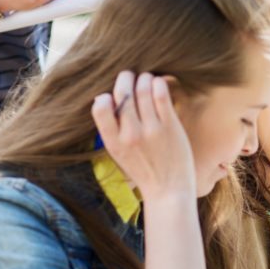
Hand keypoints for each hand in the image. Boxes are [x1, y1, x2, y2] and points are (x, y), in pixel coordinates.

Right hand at [92, 72, 196, 200]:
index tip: (114, 95)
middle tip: (130, 76)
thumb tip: (103, 98)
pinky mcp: (170, 126)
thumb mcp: (118, 154)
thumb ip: (111, 130)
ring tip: (146, 79)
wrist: (169, 192)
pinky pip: (161, 95)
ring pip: (142, 89)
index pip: (100, 107)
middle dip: (125, 78)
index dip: (106, 96)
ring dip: (143, 78)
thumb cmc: (144, 172)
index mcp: (113, 142)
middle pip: (123, 93)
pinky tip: (159, 84)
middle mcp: (130, 135)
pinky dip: (159, 83)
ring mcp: (151, 130)